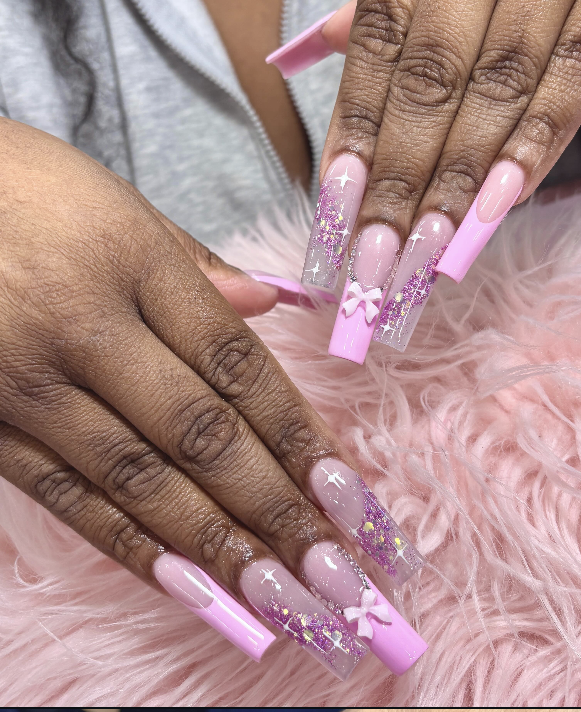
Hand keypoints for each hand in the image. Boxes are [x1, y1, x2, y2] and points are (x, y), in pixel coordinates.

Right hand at [0, 119, 425, 675]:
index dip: (296, 432)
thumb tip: (271, 306)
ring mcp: (27, 382)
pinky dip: (129, 545)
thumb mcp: (117, 203)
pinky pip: (65, 496)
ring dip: (215, 546)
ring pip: (138, 479)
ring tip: (277, 594)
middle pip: (199, 432)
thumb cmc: (25, 190)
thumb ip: (195, 262)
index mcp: (131, 260)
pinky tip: (184, 583)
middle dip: (273, 507)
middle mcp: (83, 327)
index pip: (235, 363)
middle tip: (334, 568)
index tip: (344, 488)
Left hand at [299, 0, 580, 356]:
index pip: (378, 43)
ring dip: (462, 177)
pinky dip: (541, 138)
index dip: (357, 131)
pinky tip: (501, 200)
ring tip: (428, 250)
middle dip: (401, 177)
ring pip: (503, 80)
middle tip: (376, 257)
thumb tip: (310, 54)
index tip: (336, 209)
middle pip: (433, 74)